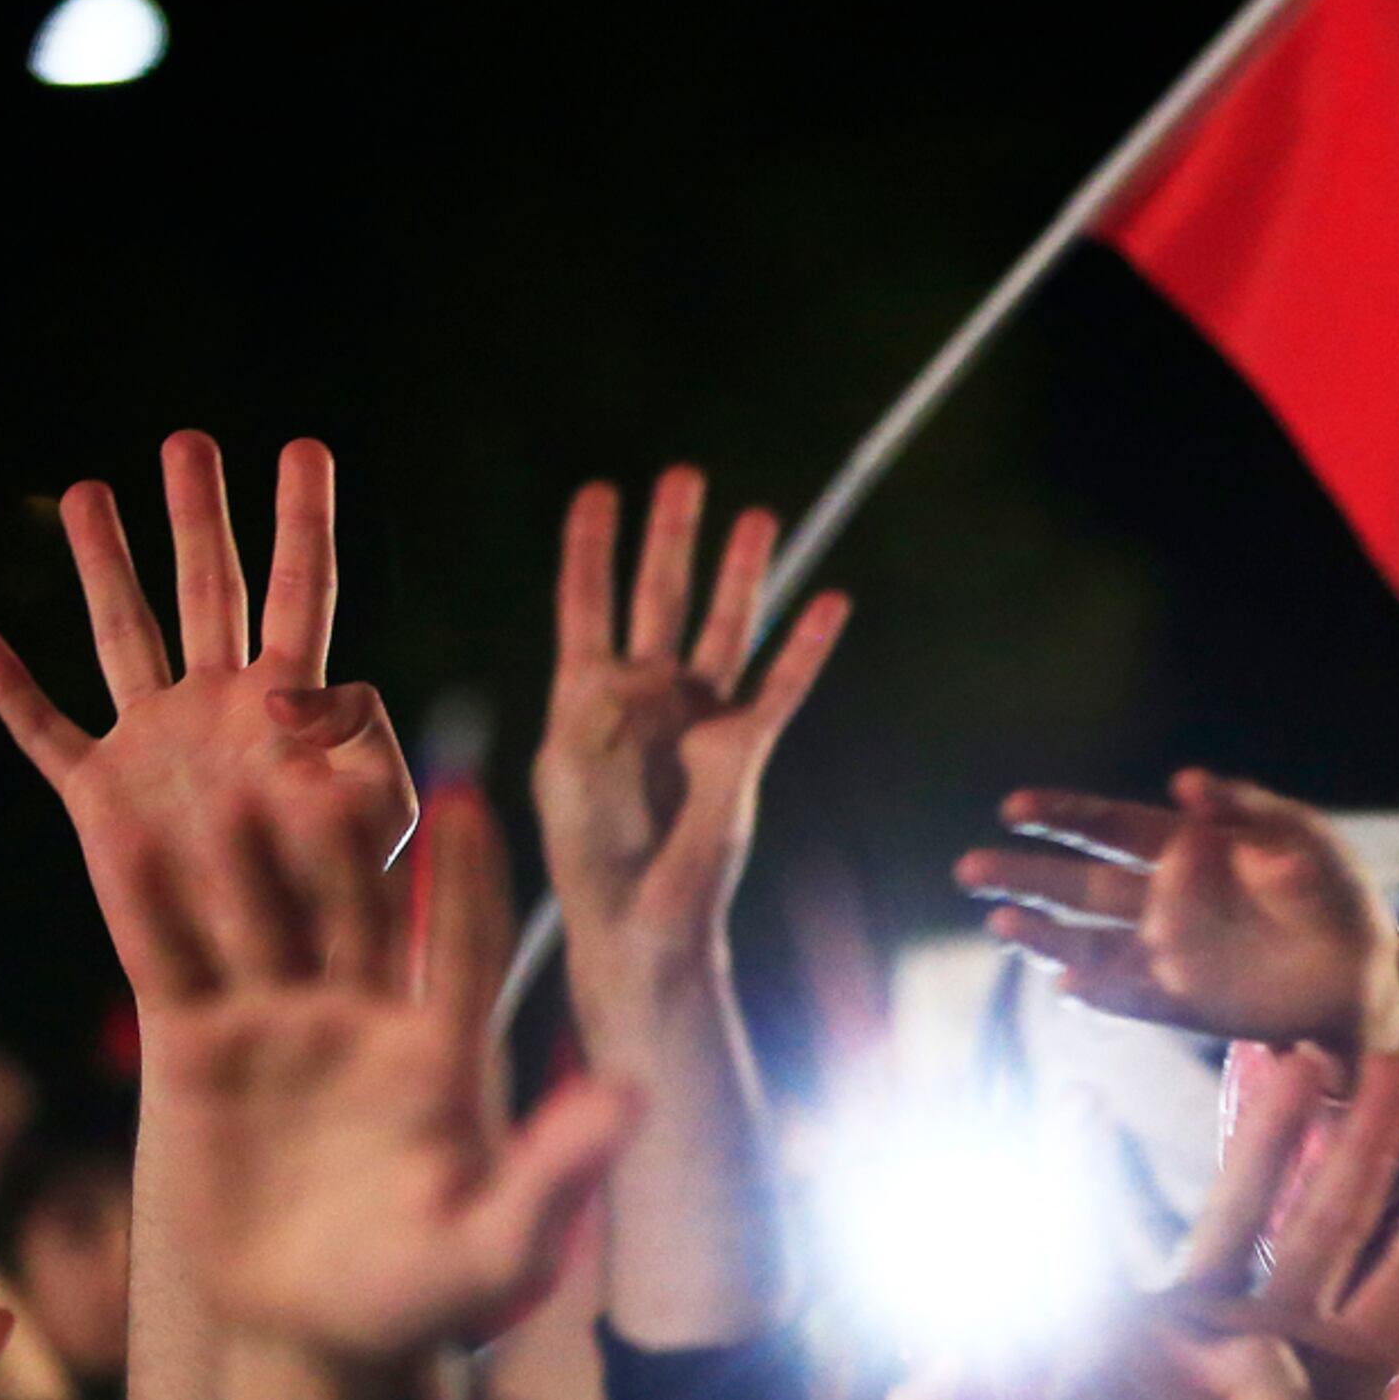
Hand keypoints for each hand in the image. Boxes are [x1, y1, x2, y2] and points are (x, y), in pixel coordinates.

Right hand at [0, 433, 417, 1007]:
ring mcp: (159, 742)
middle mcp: (221, 705)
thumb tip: (310, 688)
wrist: (277, 980)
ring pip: (126, 633)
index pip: (303, 589)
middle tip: (190, 441)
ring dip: (107, 565)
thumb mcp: (382, 818)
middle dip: (200, 515)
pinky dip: (12, 696)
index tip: (306, 449)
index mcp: (294, 701)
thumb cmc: (349, 903)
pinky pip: (47, 737)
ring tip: (90, 491)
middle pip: (210, 587)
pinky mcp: (103, 795)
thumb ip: (366, 745)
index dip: (304, 520)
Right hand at [141, 780, 638, 1366]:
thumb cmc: (427, 1294)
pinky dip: (147, 902)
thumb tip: (636, 1098)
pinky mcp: (199, 1049)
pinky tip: (124, 832)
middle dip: (342, 847)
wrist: (320, 1334)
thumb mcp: (498, 1244)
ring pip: (262, 921)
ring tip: (231, 782)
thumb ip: (558, 1170)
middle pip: (355, 914)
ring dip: (246, 857)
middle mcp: (366, 1017)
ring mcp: (281, 1024)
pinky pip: (170, 963)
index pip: (462, 947)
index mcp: (447, 1049)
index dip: (464, 882)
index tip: (470, 803)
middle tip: (330, 760)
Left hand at [533, 469, 848, 998]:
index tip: (598, 492)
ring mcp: (698, 720)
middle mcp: (646, 697)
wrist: (641, 923)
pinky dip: (805, 647)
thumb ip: (599, 716)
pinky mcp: (744, 752)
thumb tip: (650, 671)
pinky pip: (781, 687)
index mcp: (585, 699)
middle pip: (661, 598)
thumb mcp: (570, 778)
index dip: (592, 548)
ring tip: (759, 515)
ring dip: (741, 573)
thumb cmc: (591, 857)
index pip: (587, 605)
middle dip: (672, 537)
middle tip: (685, 475)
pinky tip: (828, 603)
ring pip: (726, 628)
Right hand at [960, 773, 1398, 1056]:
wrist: (1360, 978)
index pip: (1111, 826)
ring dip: (1044, 935)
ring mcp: (1166, 955)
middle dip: (1026, 875)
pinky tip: (1066, 987)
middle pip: (1081, 885)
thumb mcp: (1303, 837)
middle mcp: (1162, 901)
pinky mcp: (1181, 1004)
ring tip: (1000, 922)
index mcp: (1186, 848)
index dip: (1063, 816)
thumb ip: (1247, 807)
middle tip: (968, 868)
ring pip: (1090, 942)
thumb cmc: (1331, 896)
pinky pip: (1129, 998)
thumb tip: (1184, 780)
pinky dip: (1098, 994)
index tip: (1016, 808)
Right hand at [1021, 1051, 1398, 1399]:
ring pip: (1242, 1206)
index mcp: (1350, 1370)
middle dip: (1370, 1139)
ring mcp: (1199, 1322)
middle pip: (1339, 1213)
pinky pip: (1100, 1239)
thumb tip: (1251, 1345)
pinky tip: (1080, 1106)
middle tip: (1396, 1060)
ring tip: (1288, 1057)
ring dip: (1266, 1135)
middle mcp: (1283, 1329)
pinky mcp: (1116, 1334)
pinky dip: (1086, 1172)